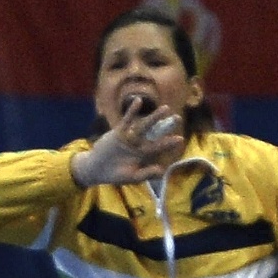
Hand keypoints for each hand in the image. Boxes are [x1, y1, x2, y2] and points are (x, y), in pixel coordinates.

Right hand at [70, 101, 186, 187]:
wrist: (97, 169)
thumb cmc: (116, 175)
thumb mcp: (133, 177)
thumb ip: (147, 174)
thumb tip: (162, 171)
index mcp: (145, 155)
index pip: (160, 147)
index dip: (169, 143)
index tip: (180, 139)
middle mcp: (140, 144)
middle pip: (156, 133)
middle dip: (167, 126)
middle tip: (178, 117)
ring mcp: (130, 137)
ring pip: (144, 125)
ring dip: (155, 117)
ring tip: (166, 108)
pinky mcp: (118, 132)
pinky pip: (127, 120)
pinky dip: (132, 111)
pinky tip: (138, 101)